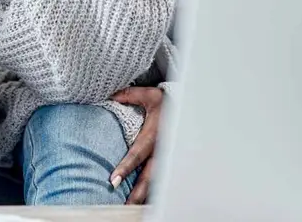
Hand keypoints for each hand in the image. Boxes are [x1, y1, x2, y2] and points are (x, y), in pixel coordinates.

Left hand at [111, 86, 163, 205]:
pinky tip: (145, 199)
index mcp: (154, 135)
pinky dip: (154, 189)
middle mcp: (162, 149)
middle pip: (149, 176)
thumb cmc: (168, 101)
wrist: (189, 105)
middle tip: (124, 203)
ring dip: (145, 194)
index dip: (125, 168)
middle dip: (137, 192)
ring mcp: (168, 157)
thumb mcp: (149, 95)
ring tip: (131, 206)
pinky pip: (163, 177)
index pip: (137, 155)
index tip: (114, 180)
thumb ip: (130, 95)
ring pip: (157, 181)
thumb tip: (112, 95)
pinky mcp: (171, 160)